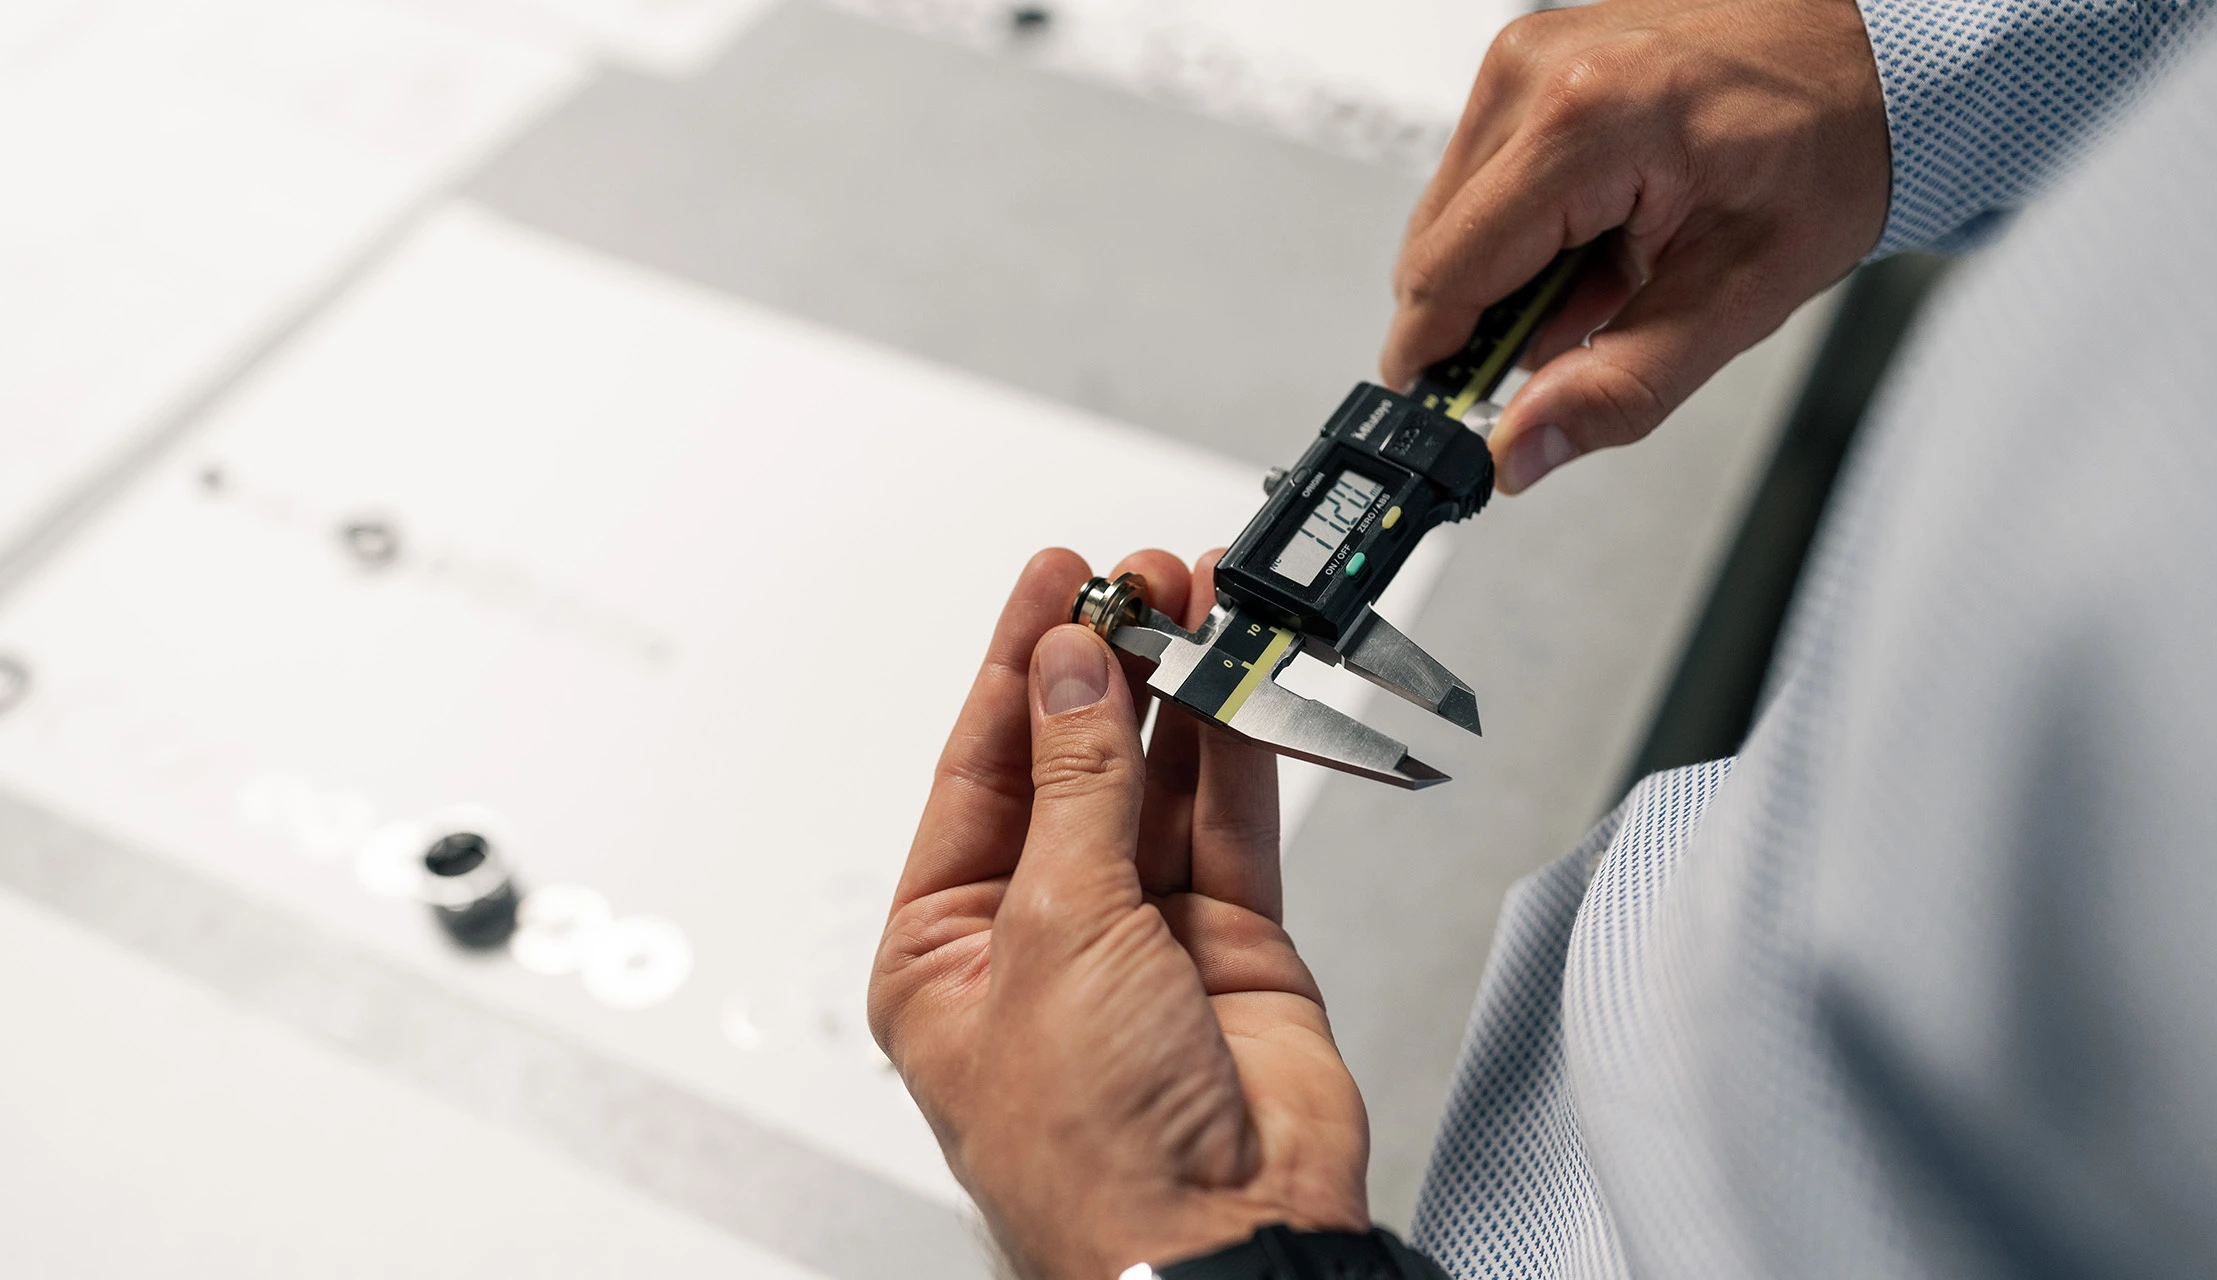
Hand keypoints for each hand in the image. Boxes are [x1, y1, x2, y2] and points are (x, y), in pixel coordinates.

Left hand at [871, 548, 1368, 1278]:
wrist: (1219, 1241)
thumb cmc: (1093, 1155)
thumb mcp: (1055, 934)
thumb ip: (1076, 788)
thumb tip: (1072, 672)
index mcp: (946, 949)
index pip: (978, 770)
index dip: (1018, 665)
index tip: (1057, 579)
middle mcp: (1040, 938)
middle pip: (1070, 766)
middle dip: (1105, 667)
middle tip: (1139, 580)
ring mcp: (1141, 940)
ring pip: (1156, 785)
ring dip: (1178, 696)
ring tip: (1199, 607)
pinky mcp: (1231, 946)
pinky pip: (1230, 826)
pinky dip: (1239, 752)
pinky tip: (1239, 684)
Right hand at [1381, 0, 1889, 493]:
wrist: (1874, 61)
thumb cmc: (1830, 150)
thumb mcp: (1740, 298)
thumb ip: (1620, 388)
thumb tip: (1523, 448)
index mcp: (1587, 122)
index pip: (1446, 272)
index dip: (1434, 364)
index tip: (1444, 425)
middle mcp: (1536, 74)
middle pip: (1435, 249)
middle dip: (1486, 323)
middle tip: (1574, 346)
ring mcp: (1526, 59)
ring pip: (1450, 219)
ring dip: (1508, 276)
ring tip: (1609, 274)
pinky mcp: (1528, 64)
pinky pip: (1481, 179)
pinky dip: (1527, 230)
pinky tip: (1598, 235)